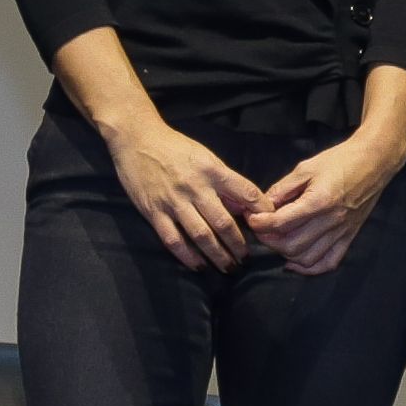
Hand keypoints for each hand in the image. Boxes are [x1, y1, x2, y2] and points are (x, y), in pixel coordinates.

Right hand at [107, 115, 266, 272]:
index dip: (261, 211)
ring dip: (217, 255)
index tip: (269, 225)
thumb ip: (225, 182)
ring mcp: (173, 201)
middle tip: (246, 260)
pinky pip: (173, 239)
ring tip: (228, 267)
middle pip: (223, 222)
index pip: (245, 192)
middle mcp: (195, 187)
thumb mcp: (205, 157)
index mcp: (211, 170)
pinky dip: (187, 256)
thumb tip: (243, 208)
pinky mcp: (153, 211)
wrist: (136, 138)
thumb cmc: (174, 147)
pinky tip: (198, 266)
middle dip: (238, 245)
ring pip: (200, 235)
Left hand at [248, 120, 405, 277]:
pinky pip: (328, 263)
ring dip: (286, 254)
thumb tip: (264, 206)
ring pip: (307, 258)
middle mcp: (331, 221)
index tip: (252, 219)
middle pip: (291, 245)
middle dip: (269, 240)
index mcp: (319, 201)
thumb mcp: (306, 168)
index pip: (281, 223)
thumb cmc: (339, 160)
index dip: (261, 223)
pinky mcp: (349, 237)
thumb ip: (283, 188)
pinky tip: (295, 261)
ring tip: (277, 241)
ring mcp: (342, 232)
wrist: (374, 162)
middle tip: (262, 229)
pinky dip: (309, 268)